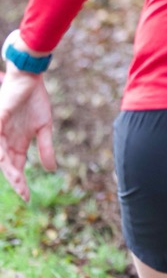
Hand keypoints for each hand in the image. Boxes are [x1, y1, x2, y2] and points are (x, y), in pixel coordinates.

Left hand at [0, 68, 55, 202]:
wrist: (30, 79)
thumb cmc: (35, 101)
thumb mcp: (44, 128)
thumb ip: (46, 148)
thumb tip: (51, 169)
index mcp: (17, 144)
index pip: (15, 169)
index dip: (20, 184)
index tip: (28, 198)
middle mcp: (6, 141)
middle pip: (7, 166)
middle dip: (15, 181)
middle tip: (24, 193)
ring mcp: (0, 132)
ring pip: (1, 156)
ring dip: (8, 169)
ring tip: (17, 181)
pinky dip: (0, 152)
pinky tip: (4, 160)